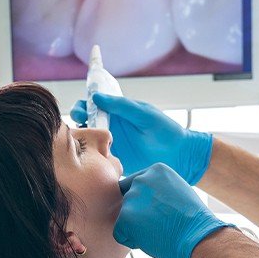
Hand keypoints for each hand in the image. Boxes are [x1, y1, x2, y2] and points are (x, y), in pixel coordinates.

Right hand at [70, 95, 212, 184]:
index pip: (93, 105)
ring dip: (81, 138)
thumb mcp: (144, 114)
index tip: (81, 108)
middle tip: (80, 122)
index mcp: (117, 112)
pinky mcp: (113, 160)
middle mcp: (111, 127)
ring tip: (82, 139)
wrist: (179, 155)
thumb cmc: (165, 130)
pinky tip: (89, 156)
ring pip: (88, 140)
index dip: (83, 105)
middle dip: (79, 120)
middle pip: (86, 121)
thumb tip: (96, 97)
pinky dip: (89, 156)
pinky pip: (96, 157)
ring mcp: (111, 144)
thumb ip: (122, 106)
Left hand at [116, 163, 233, 257]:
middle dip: (141, 215)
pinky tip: (152, 240)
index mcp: (156, 170)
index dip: (148, 204)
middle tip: (162, 223)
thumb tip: (144, 195)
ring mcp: (132, 198)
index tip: (164, 211)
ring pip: (125, 217)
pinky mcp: (125, 218)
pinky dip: (132, 241)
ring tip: (159, 231)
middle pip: (129, 201)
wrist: (198, 237)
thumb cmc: (193, 220)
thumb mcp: (178, 190)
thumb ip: (158, 188)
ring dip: (137, 227)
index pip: (136, 185)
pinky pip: (120, 233)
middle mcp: (141, 179)